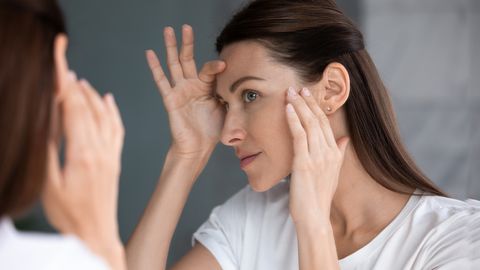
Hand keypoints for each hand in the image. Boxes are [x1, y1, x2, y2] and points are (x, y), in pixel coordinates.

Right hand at [42, 71, 124, 267]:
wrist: (96, 234)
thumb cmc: (70, 215)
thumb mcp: (49, 185)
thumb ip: (48, 153)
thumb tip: (45, 124)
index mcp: (82, 154)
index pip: (73, 110)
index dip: (65, 87)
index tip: (60, 67)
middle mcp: (100, 150)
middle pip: (88, 109)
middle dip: (75, 86)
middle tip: (65, 68)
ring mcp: (110, 155)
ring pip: (105, 116)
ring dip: (93, 96)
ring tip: (81, 82)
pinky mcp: (115, 161)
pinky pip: (118, 130)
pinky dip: (113, 112)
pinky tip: (108, 100)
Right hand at [146, 25, 225, 158]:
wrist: (199, 148)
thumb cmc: (213, 130)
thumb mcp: (227, 109)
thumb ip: (230, 93)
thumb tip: (241, 83)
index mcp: (207, 87)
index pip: (209, 69)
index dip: (216, 66)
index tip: (224, 66)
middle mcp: (192, 86)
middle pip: (188, 59)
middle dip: (187, 42)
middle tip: (185, 26)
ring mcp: (180, 91)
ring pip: (174, 64)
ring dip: (170, 47)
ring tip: (167, 30)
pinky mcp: (171, 99)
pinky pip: (162, 81)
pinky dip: (155, 67)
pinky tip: (150, 53)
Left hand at [285, 87, 348, 224]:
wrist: (314, 216)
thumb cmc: (319, 197)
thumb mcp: (333, 173)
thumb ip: (339, 153)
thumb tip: (345, 139)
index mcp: (335, 154)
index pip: (325, 124)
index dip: (316, 107)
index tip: (308, 95)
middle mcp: (328, 152)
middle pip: (318, 120)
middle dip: (307, 102)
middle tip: (298, 87)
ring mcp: (317, 157)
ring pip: (308, 124)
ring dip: (298, 106)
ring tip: (290, 92)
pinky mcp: (304, 163)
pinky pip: (298, 135)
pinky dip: (293, 119)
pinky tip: (288, 108)